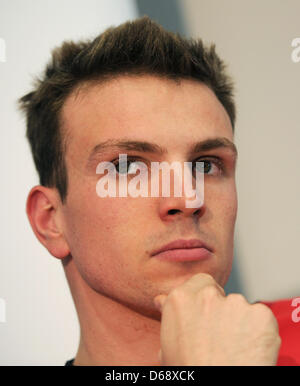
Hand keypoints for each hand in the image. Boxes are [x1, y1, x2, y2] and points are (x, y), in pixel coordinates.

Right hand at [154, 273, 280, 365]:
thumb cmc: (190, 371)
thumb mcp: (169, 345)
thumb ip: (169, 317)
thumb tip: (161, 300)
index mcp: (180, 299)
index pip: (199, 283)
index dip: (203, 301)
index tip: (206, 315)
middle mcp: (207, 295)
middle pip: (219, 293)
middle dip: (220, 310)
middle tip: (220, 336)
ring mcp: (236, 303)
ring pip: (240, 307)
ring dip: (239, 322)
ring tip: (234, 349)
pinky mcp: (261, 315)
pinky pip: (261, 318)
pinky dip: (258, 332)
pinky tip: (249, 349)